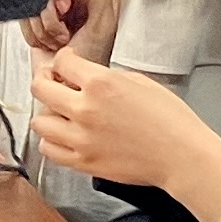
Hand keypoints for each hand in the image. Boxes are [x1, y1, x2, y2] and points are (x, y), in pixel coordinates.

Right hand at [26, 0, 119, 60]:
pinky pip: (22, 16)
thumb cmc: (90, 62)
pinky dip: (32, 33)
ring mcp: (54, 6)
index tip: (63, 9)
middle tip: (62, 34)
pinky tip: (47, 43)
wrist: (69, 84)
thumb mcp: (102, 27)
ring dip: (42, 27)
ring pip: (31, 2)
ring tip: (58, 41)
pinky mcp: (37, 18)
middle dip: (50, 15)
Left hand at [29, 49, 220, 192]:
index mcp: (100, 84)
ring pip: (39, 122)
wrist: (181, 156)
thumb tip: (88, 78)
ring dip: (47, 113)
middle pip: (40, 89)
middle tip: (53, 82)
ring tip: (60, 113)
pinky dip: (52, 140)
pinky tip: (64, 135)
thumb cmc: (171, 120)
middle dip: (45, 80)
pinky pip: (49, 149)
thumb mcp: (140, 81)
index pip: (61, 63)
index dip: (62, 59)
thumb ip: (107, 78)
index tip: (66, 63)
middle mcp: (85, 109)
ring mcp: (81, 138)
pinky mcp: (83, 162)